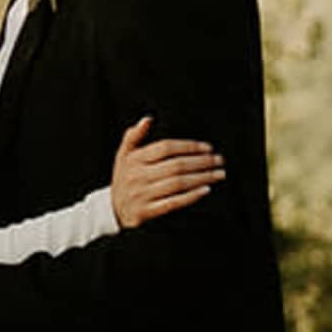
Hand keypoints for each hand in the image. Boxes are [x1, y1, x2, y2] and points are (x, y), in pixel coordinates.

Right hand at [108, 115, 224, 229]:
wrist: (112, 209)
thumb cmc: (124, 178)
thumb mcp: (123, 155)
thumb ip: (134, 136)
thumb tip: (148, 119)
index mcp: (134, 159)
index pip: (166, 148)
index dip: (189, 146)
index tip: (207, 147)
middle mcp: (138, 176)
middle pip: (176, 165)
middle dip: (202, 162)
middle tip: (219, 160)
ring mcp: (143, 195)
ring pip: (178, 183)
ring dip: (202, 178)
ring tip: (218, 174)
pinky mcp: (147, 212)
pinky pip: (173, 203)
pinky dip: (191, 197)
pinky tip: (205, 190)